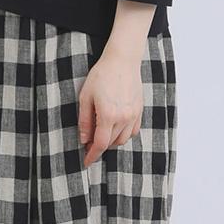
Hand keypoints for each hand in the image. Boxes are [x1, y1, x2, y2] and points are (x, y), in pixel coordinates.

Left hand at [78, 44, 143, 167]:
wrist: (122, 61)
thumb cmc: (101, 75)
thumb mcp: (85, 97)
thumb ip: (85, 121)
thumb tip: (84, 139)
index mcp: (108, 115)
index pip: (100, 144)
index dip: (92, 155)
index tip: (86, 162)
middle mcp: (123, 118)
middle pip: (111, 143)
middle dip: (99, 146)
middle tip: (88, 141)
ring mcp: (133, 115)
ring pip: (123, 139)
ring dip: (111, 141)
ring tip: (101, 133)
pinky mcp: (139, 111)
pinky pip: (132, 131)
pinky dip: (123, 134)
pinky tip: (115, 128)